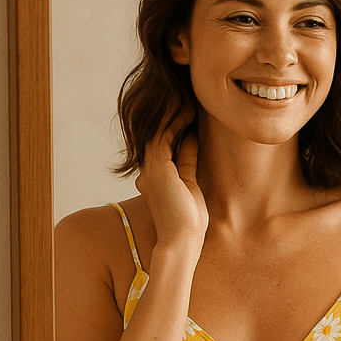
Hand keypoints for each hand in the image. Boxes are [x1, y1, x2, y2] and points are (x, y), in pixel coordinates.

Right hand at [134, 110, 207, 252]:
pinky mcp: (158, 169)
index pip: (164, 145)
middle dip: (171, 116)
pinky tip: (187, 112)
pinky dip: (175, 124)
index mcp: (155, 178)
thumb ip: (188, 161)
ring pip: (158, 132)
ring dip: (172, 115)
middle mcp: (148, 172)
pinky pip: (164, 137)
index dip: (175, 127)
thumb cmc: (190, 222)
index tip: (189, 113)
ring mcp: (151, 169)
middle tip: (185, 99)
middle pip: (157, 134)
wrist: (182, 241)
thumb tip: (191, 139)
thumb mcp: (191, 184)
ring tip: (186, 99)